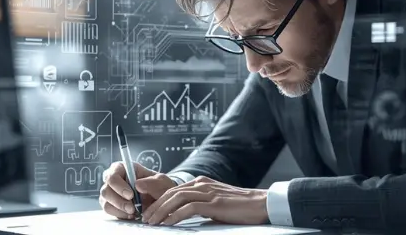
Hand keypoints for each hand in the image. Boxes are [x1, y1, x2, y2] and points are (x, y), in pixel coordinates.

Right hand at [99, 161, 175, 219]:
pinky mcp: (111, 205)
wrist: (161, 201)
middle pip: (106, 190)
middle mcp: (114, 180)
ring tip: (133, 212)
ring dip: (119, 209)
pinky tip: (131, 215)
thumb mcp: (162, 182)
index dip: (119, 185)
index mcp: (124, 168)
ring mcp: (111, 193)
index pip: (113, 174)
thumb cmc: (159, 187)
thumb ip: (152, 182)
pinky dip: (120, 214)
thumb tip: (137, 184)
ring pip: (105, 202)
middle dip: (119, 201)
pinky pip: (109, 211)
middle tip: (132, 208)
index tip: (131, 195)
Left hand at [142, 176, 268, 225]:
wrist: (260, 204)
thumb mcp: (215, 202)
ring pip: (176, 199)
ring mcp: (208, 192)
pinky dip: (175, 215)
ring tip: (152, 222)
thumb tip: (184, 215)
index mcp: (201, 183)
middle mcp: (202, 184)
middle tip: (145, 219)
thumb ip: (200, 204)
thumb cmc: (239, 206)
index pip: (173, 190)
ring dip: (161, 211)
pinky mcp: (213, 203)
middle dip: (155, 206)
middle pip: (171, 193)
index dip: (158, 201)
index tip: (149, 212)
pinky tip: (168, 223)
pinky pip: (188, 208)